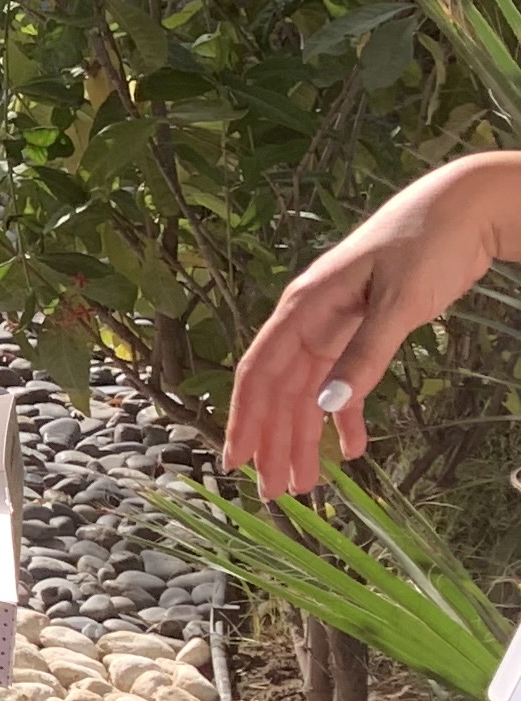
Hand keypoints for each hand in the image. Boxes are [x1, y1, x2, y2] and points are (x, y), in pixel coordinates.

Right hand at [225, 152, 520, 494]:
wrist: (464, 207)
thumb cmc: (426, 243)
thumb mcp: (398, 301)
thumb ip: (364, 354)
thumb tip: (329, 406)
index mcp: (304, 308)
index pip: (260, 373)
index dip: (244, 418)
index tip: (236, 461)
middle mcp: (310, 320)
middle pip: (282, 392)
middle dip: (276, 442)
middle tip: (278, 493)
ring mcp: (336, 325)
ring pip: (310, 393)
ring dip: (306, 437)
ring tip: (307, 483)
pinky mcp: (364, 329)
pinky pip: (344, 381)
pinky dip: (346, 417)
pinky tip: (354, 448)